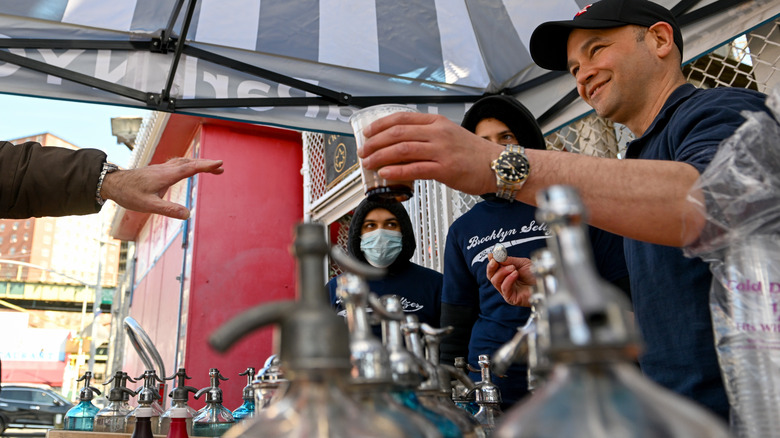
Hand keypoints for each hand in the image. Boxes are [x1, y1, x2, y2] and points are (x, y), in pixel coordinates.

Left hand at [100, 157, 223, 219]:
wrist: (112, 183)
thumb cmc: (129, 194)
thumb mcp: (148, 205)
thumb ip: (168, 209)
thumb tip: (187, 215)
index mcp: (166, 175)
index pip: (190, 168)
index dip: (206, 166)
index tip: (220, 163)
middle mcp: (165, 169)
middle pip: (190, 162)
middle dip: (206, 164)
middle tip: (221, 168)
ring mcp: (162, 168)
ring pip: (184, 161)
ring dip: (199, 163)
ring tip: (210, 167)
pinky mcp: (158, 170)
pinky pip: (178, 163)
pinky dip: (189, 163)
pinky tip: (189, 167)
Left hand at [358, 112, 502, 195]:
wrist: (497, 165)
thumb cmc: (474, 154)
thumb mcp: (449, 135)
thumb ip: (427, 135)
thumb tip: (402, 142)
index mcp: (437, 122)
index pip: (402, 118)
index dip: (380, 125)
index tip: (367, 132)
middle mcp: (437, 133)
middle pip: (398, 133)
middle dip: (375, 142)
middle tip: (363, 151)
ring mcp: (441, 151)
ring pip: (402, 150)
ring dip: (380, 156)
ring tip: (368, 163)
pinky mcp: (445, 169)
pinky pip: (414, 168)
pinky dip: (396, 170)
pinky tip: (385, 173)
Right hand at [486, 254, 535, 306]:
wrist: (545, 284)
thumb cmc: (535, 275)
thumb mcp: (522, 263)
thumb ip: (508, 260)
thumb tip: (495, 255)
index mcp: (506, 274)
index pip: (494, 269)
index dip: (492, 261)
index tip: (492, 255)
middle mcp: (505, 283)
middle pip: (491, 276)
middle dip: (491, 267)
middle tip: (495, 261)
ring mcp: (507, 291)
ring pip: (495, 281)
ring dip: (502, 272)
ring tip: (513, 268)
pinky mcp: (511, 298)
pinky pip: (504, 288)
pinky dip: (508, 279)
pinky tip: (515, 274)